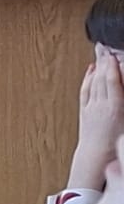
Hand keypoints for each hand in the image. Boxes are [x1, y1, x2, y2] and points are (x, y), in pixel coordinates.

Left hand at [75, 48, 123, 173]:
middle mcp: (101, 105)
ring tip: (99, 52)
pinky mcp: (84, 110)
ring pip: (93, 82)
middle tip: (105, 46)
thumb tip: (120, 83)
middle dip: (104, 61)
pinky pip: (85, 90)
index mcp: (115, 109)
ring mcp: (91, 107)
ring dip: (96, 66)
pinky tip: (91, 70)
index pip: (113, 82)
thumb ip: (121, 97)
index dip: (113, 67)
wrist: (97, 157)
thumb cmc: (116, 144)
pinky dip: (88, 78)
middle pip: (102, 78)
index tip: (115, 55)